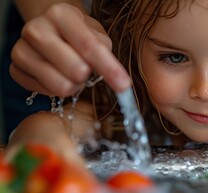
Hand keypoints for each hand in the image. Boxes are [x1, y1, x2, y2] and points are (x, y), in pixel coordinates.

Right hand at [10, 3, 129, 97]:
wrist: (51, 32)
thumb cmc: (79, 35)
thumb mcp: (97, 35)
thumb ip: (105, 52)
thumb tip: (118, 79)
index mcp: (60, 14)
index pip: (89, 46)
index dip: (110, 68)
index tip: (124, 85)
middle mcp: (36, 28)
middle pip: (75, 69)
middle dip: (87, 76)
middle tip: (86, 71)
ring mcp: (21, 49)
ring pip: (60, 85)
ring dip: (74, 86)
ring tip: (73, 75)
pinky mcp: (14, 69)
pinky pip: (44, 93)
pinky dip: (56, 90)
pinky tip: (58, 77)